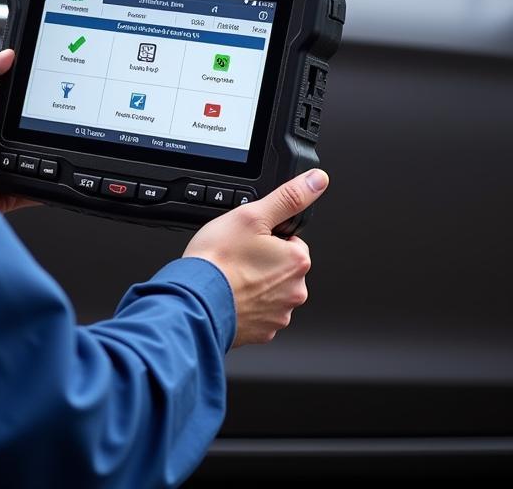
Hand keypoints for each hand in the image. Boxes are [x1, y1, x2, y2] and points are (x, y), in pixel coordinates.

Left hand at [0, 49, 36, 213]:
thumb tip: (7, 54)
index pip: (9, 96)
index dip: (24, 90)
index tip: (43, 84)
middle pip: (24, 124)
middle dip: (37, 121)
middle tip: (48, 115)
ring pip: (34, 152)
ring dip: (41, 150)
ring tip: (42, 144)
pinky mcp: (7, 186)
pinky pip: (33, 183)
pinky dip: (43, 180)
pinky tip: (47, 172)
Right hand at [183, 169, 328, 346]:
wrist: (195, 300)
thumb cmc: (219, 259)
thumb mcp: (252, 215)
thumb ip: (289, 197)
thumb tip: (317, 180)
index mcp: (297, 261)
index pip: (291, 241)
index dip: (267, 237)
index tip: (249, 241)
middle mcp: (295, 291)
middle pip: (281, 266)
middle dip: (263, 261)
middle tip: (237, 257)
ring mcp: (279, 315)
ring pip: (270, 290)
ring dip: (254, 283)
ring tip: (231, 276)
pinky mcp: (263, 332)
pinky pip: (259, 311)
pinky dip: (246, 304)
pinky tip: (229, 295)